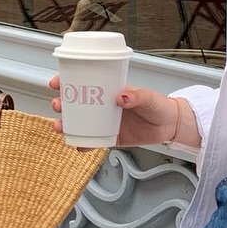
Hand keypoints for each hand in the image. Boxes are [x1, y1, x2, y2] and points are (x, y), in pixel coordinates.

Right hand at [48, 79, 197, 149]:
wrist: (169, 125)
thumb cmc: (158, 106)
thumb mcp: (148, 98)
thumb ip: (136, 96)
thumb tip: (122, 97)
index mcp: (109, 91)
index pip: (84, 83)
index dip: (67, 82)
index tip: (56, 83)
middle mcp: (103, 106)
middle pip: (75, 104)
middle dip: (61, 104)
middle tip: (58, 105)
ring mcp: (105, 122)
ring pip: (79, 123)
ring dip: (66, 124)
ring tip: (59, 126)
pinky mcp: (110, 138)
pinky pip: (92, 141)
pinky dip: (82, 143)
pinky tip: (76, 145)